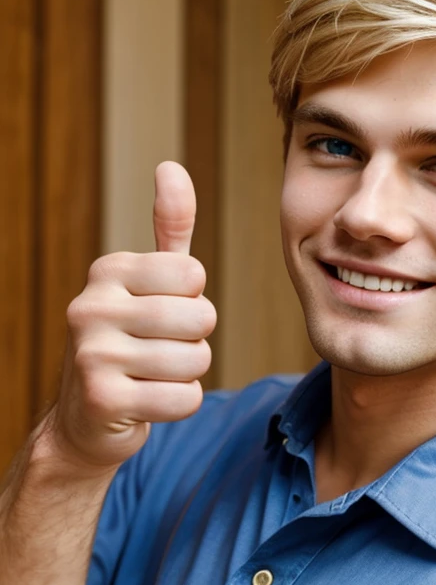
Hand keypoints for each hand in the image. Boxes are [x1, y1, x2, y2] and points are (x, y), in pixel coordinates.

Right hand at [46, 162, 215, 469]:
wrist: (86, 418)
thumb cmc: (130, 343)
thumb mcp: (148, 283)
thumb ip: (168, 229)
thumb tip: (171, 166)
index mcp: (107, 271)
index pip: (194, 275)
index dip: (194, 302)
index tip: (163, 317)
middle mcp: (91, 305)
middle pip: (200, 319)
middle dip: (195, 342)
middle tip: (161, 352)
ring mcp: (91, 353)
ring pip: (196, 361)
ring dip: (188, 375)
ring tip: (153, 375)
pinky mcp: (103, 399)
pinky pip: (185, 398)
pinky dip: (179, 404)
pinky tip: (149, 401)